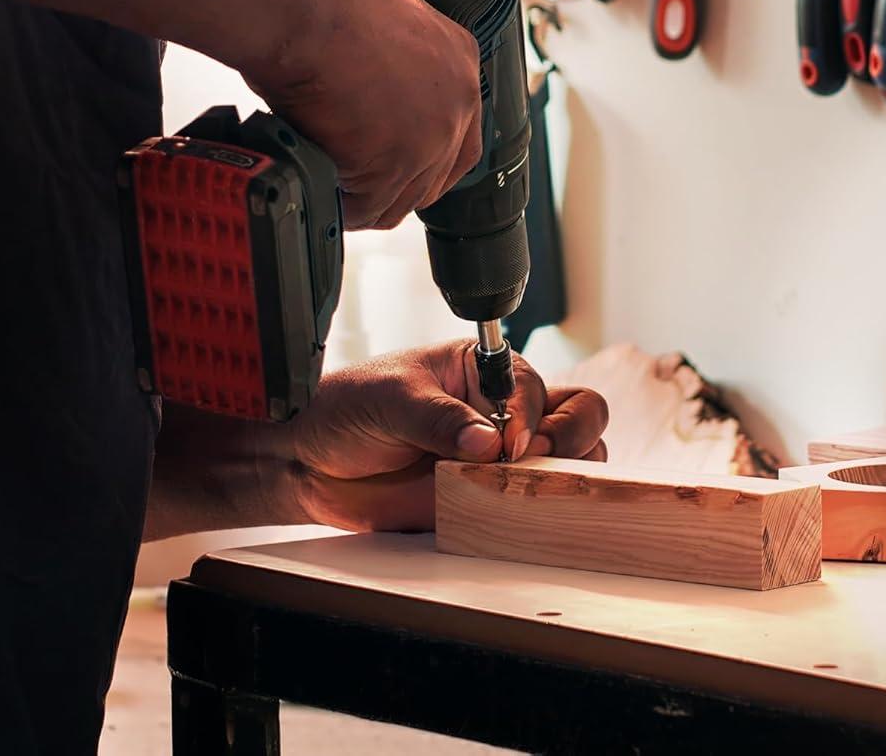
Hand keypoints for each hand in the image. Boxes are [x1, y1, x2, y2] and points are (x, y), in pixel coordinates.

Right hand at [245, 0, 481, 228]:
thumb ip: (397, 58)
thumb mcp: (386, 18)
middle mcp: (456, 103)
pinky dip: (338, 206)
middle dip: (393, 185)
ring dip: (363, 198)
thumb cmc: (324, 2)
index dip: (425, 159)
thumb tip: (374, 84)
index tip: (395, 164)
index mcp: (458, 62)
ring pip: (400, 199)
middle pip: (434, 175)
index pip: (459, 135)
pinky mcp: (394, 165)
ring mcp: (431, 138)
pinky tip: (318, 188)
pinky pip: (364, 208)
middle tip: (354, 180)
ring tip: (328, 183)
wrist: (304, 8)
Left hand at [276, 343, 608, 531]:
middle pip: (578, 413)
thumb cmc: (346, 410)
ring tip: (528, 486)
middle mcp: (500, 411)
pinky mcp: (486, 500)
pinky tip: (517, 514)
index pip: (533, 386)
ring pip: (571, 459)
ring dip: (567, 472)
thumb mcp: (391, 399)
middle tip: (534, 459)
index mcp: (483, 370)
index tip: (507, 442)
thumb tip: (487, 442)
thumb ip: (439, 419)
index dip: (527, 414)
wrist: (307, 463)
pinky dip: (541, 511)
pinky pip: (532, 506)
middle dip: (572, 435)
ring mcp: (498, 458)